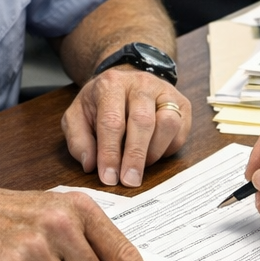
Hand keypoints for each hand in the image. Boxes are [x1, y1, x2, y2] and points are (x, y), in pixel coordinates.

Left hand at [63, 67, 191, 186]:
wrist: (124, 80)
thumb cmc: (99, 103)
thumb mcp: (77, 116)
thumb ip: (78, 140)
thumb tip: (90, 164)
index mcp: (111, 84)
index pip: (112, 121)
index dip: (110, 153)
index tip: (108, 178)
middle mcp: (141, 84)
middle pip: (142, 121)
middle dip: (135, 156)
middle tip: (129, 180)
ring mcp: (165, 91)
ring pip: (168, 123)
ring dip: (154, 152)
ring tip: (140, 166)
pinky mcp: (182, 103)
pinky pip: (181, 131)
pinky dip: (168, 149)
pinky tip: (153, 153)